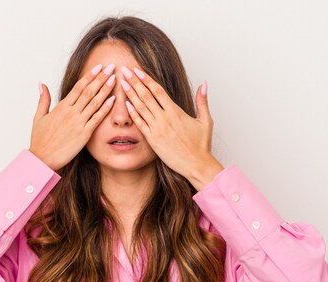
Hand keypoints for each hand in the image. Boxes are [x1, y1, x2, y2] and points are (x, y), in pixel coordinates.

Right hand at [29, 63, 116, 170]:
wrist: (42, 158)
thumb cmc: (40, 140)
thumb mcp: (39, 117)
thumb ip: (43, 100)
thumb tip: (42, 84)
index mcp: (61, 107)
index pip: (78, 86)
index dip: (90, 75)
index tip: (99, 67)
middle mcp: (71, 112)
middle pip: (89, 91)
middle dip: (101, 78)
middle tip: (111, 67)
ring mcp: (78, 123)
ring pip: (94, 102)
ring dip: (105, 90)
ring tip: (114, 79)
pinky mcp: (84, 134)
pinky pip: (97, 119)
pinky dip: (105, 108)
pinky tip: (113, 100)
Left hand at [118, 65, 219, 181]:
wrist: (196, 165)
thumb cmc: (201, 145)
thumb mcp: (206, 121)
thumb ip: (202, 101)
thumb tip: (204, 84)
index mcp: (176, 112)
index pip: (158, 91)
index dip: (146, 79)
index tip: (138, 70)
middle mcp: (165, 119)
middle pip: (146, 96)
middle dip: (134, 82)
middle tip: (124, 70)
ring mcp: (157, 129)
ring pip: (141, 108)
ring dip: (130, 94)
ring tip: (122, 83)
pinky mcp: (153, 140)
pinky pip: (140, 124)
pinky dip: (133, 113)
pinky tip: (126, 104)